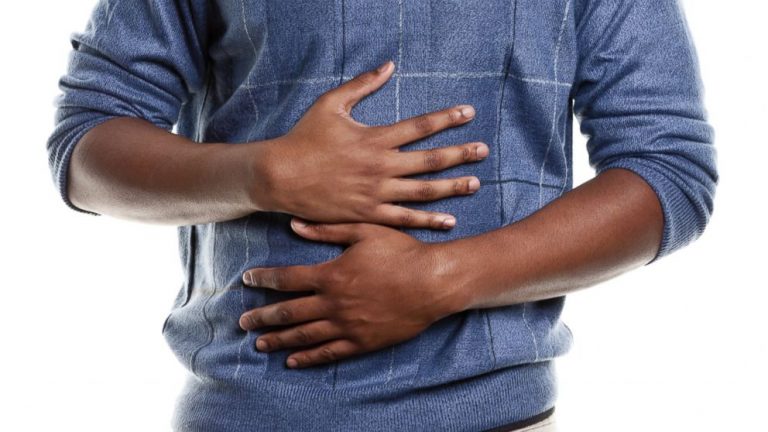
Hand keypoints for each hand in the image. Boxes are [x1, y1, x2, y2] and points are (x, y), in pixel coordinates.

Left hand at [238, 217, 464, 367]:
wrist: (433, 282)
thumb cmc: (402, 252)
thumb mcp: (365, 231)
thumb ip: (328, 229)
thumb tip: (295, 224)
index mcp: (331, 274)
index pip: (287, 278)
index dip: (264, 279)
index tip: (246, 280)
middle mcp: (333, 302)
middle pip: (288, 312)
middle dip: (262, 316)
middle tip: (243, 322)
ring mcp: (347, 325)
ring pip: (304, 335)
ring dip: (279, 339)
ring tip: (259, 343)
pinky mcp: (362, 342)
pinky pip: (329, 353)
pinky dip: (308, 358)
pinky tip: (292, 361)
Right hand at [253, 60, 488, 229]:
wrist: (279, 176)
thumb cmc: (303, 138)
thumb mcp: (330, 103)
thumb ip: (362, 85)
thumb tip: (388, 65)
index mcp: (374, 138)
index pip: (420, 126)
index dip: (447, 118)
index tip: (469, 113)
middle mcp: (380, 166)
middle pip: (429, 161)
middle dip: (460, 154)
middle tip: (483, 151)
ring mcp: (375, 193)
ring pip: (423, 191)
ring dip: (452, 187)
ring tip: (475, 184)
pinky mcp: (367, 214)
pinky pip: (404, 219)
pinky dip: (428, 220)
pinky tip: (449, 220)